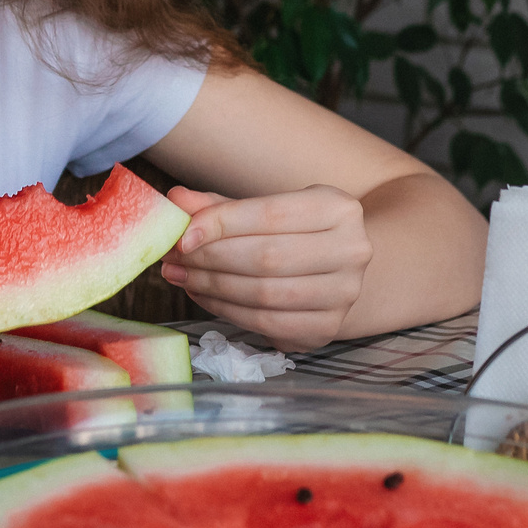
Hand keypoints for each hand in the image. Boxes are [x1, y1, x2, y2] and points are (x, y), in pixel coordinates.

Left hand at [156, 185, 372, 350]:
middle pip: (267, 257)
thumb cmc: (294, 233)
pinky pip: (266, 323)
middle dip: (211, 259)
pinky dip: (227, 311)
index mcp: (339, 208)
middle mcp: (352, 250)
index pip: (270, 214)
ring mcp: (344, 293)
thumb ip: (221, 206)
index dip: (222, 224)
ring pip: (265, 293)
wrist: (336, 268)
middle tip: (175, 259)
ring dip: (213, 287)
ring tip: (183, 277)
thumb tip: (177, 199)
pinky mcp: (328, 327)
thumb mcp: (264, 209)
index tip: (183, 235)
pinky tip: (206, 296)